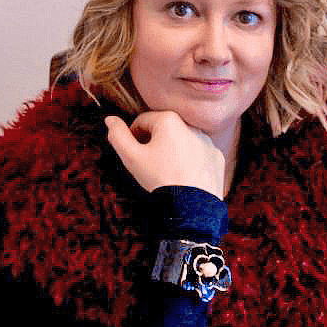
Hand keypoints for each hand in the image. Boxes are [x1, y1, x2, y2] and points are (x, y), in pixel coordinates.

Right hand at [104, 111, 225, 196]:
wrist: (192, 207)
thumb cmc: (159, 179)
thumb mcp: (132, 158)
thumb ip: (118, 136)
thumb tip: (110, 119)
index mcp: (169, 120)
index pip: (142, 121)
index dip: (133, 138)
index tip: (135, 155)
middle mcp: (191, 125)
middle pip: (163, 131)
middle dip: (154, 144)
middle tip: (150, 166)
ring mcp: (207, 141)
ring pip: (181, 142)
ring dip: (172, 152)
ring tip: (167, 173)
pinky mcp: (216, 157)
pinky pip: (199, 155)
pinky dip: (191, 162)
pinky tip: (184, 177)